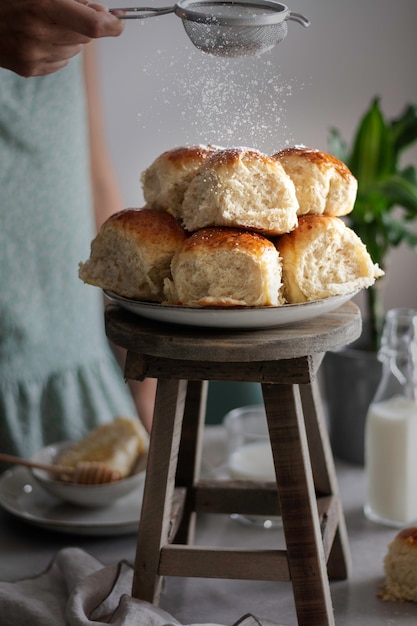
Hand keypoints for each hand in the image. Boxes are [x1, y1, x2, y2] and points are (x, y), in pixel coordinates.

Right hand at [0, 0, 123, 76]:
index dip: (112, 25)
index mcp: (43, 6)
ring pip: (75, 52)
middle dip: (84, 26)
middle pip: (86, 38)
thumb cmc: (12, 0)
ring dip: (69, 39)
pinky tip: (38, 39)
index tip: (119, 22)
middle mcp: (39, 33)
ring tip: (45, 25)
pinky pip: (61, 63)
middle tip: (68, 13)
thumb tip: (103, 13)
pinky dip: (56, 51)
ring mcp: (33, 55)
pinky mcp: (29, 69)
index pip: (93, 25)